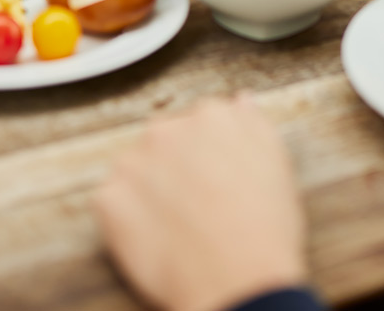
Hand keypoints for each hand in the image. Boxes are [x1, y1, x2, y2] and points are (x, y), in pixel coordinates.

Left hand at [93, 94, 308, 310]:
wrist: (237, 281)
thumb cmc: (264, 228)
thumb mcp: (276, 163)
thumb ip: (252, 123)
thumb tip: (239, 101)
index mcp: (211, 115)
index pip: (200, 123)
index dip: (208, 155)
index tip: (215, 179)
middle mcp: (167, 129)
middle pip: (163, 141)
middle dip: (174, 166)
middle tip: (196, 204)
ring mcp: (132, 163)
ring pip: (134, 169)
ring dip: (147, 189)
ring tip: (175, 225)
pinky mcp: (107, 199)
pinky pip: (112, 202)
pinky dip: (127, 218)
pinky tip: (156, 238)